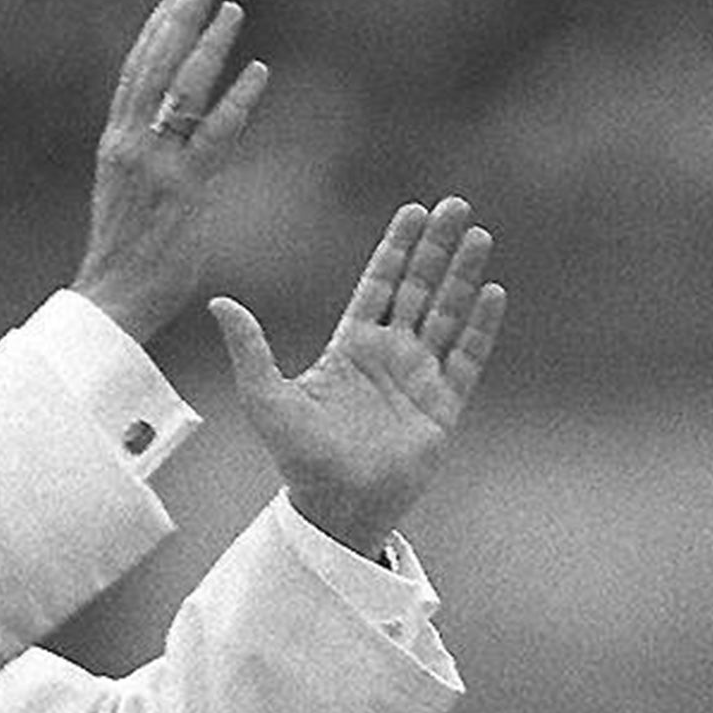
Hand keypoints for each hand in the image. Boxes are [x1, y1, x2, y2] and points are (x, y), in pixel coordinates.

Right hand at [70, 0, 269, 342]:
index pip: (135, 75)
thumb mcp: (128, 199)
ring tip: (232, 11)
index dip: (154, 33)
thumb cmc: (124, 261)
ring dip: (211, 46)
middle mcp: (131, 146)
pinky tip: (259, 72)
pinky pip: (216, 136)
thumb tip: (172, 147)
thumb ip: (148, 166)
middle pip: (157, 67)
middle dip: (180, 20)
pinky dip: (238, 101)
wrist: (113, 300)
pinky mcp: (184, 190)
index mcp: (115, 145)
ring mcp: (157, 166)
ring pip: (184, 91)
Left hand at [207, 196, 507, 558]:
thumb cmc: (298, 457)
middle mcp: (389, 355)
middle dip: (437, 247)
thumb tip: (220, 302)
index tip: (414, 211)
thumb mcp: (265, 397)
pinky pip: (466, 359)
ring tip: (480, 236)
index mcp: (351, 346)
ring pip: (447, 314)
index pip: (379, 284)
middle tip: (457, 206)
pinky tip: (493, 293)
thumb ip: (248, 348)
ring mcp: (419, 379)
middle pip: (419, 288)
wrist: (336, 505)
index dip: (397, 248)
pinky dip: (481, 327)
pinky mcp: (442, 407)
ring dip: (463, 275)